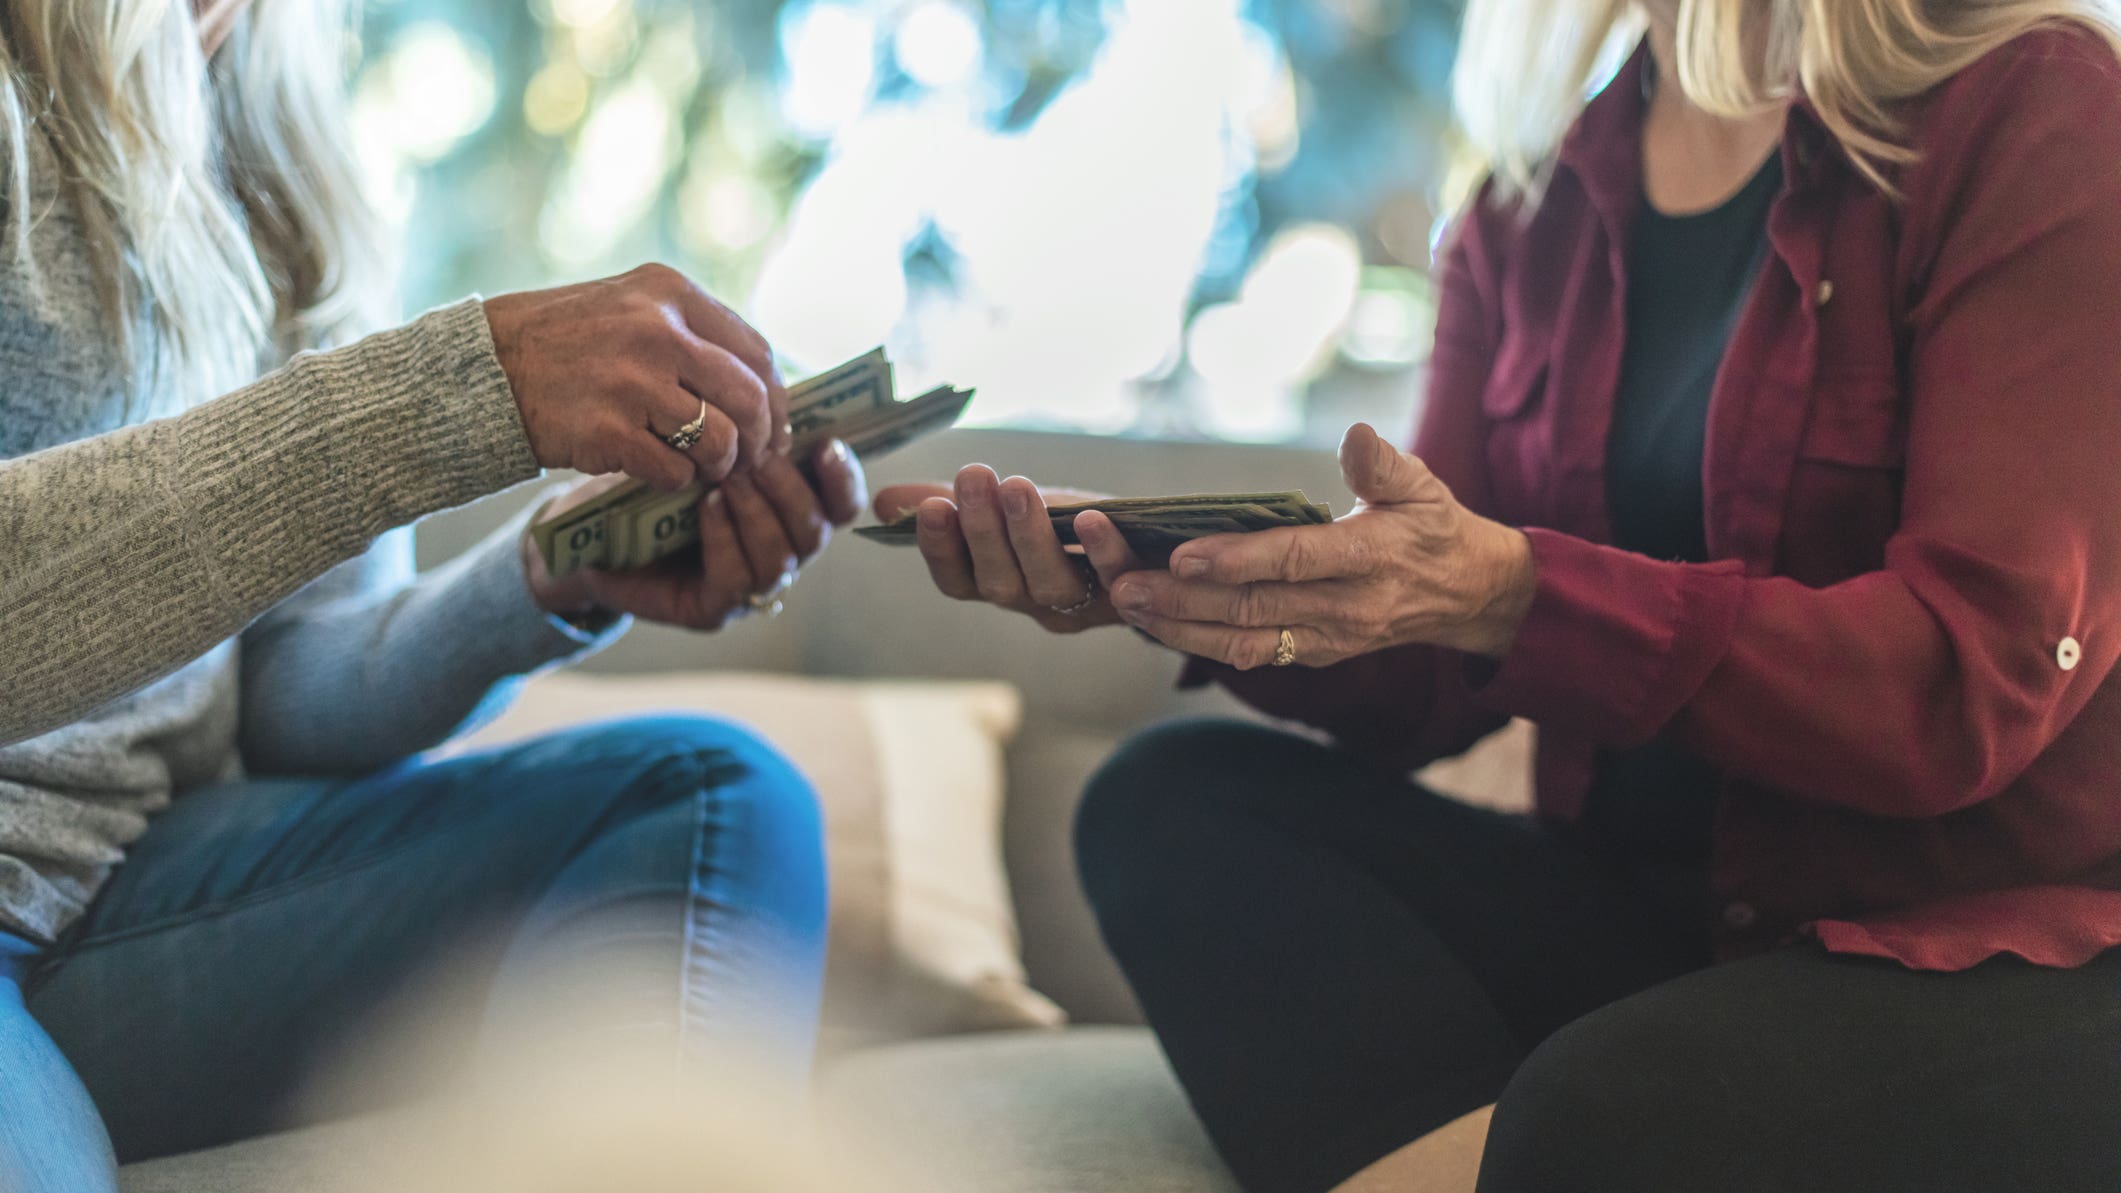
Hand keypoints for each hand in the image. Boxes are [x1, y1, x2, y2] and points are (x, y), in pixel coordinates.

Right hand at [484, 263, 789, 491]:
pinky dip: (677, 479)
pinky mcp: (608, 431)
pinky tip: (660, 471)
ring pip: (719, 439)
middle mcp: (658, 331)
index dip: (777, 398)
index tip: (774, 425)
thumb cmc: (567, 342)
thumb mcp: (631, 307)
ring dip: (720, 465)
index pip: (757, 353)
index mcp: (671, 293)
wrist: (487, 367)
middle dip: (759, 438)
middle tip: (749, 458)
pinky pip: (675, 470)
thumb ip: (692, 331)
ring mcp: (633, 381)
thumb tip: (764, 381)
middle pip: (749, 398)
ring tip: (704, 467)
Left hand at [523, 439, 865, 629]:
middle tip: (758, 457)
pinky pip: (737, 579)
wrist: (583, 537)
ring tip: (728, 477)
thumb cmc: (644, 484)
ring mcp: (747, 588)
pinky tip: (707, 505)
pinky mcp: (712, 609)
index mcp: (785, 513)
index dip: (844, 478)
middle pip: (817, 531)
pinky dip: (727, 537)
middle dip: (792, 491)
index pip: (841, 504)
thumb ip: (739, 427)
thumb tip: (770, 379)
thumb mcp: (696, 446)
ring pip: (782, 558)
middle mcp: (777, 553)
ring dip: (759, 512)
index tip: (827, 445)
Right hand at [873, 467, 1142, 633]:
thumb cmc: (1068, 525)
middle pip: (999, 583)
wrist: (1153, 545)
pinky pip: (1116, 579)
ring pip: (1050, 585)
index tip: (931, 507)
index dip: (940, 549)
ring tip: (1016, 487)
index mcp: (997, 583)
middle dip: (982, 531)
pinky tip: (1090, 517)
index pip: (956, 580)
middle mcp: (1033, 603)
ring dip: (1029, 537)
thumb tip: (884, 501)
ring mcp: (1082, 605)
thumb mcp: (1008, 509)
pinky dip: (1102, 551)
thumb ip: (951, 504)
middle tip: (972, 477)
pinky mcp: (1131, 594)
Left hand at [1106, 424, 1536, 668]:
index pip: (1294, 561)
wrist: (1466, 595)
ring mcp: (1326, 639)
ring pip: (1241, 641)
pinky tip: (1156, 621)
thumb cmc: (1433, 528)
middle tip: (1122, 581)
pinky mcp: (1312, 653)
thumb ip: (1383, 463)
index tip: (1184, 552)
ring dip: (1178, 626)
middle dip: (1181, 597)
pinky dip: (1199, 640)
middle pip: (1251, 608)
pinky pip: (1249, 654)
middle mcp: (1344, 609)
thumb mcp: (1422, 486)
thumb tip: (1355, 435)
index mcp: (1370, 560)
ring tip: (1126, 603)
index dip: (1237, 560)